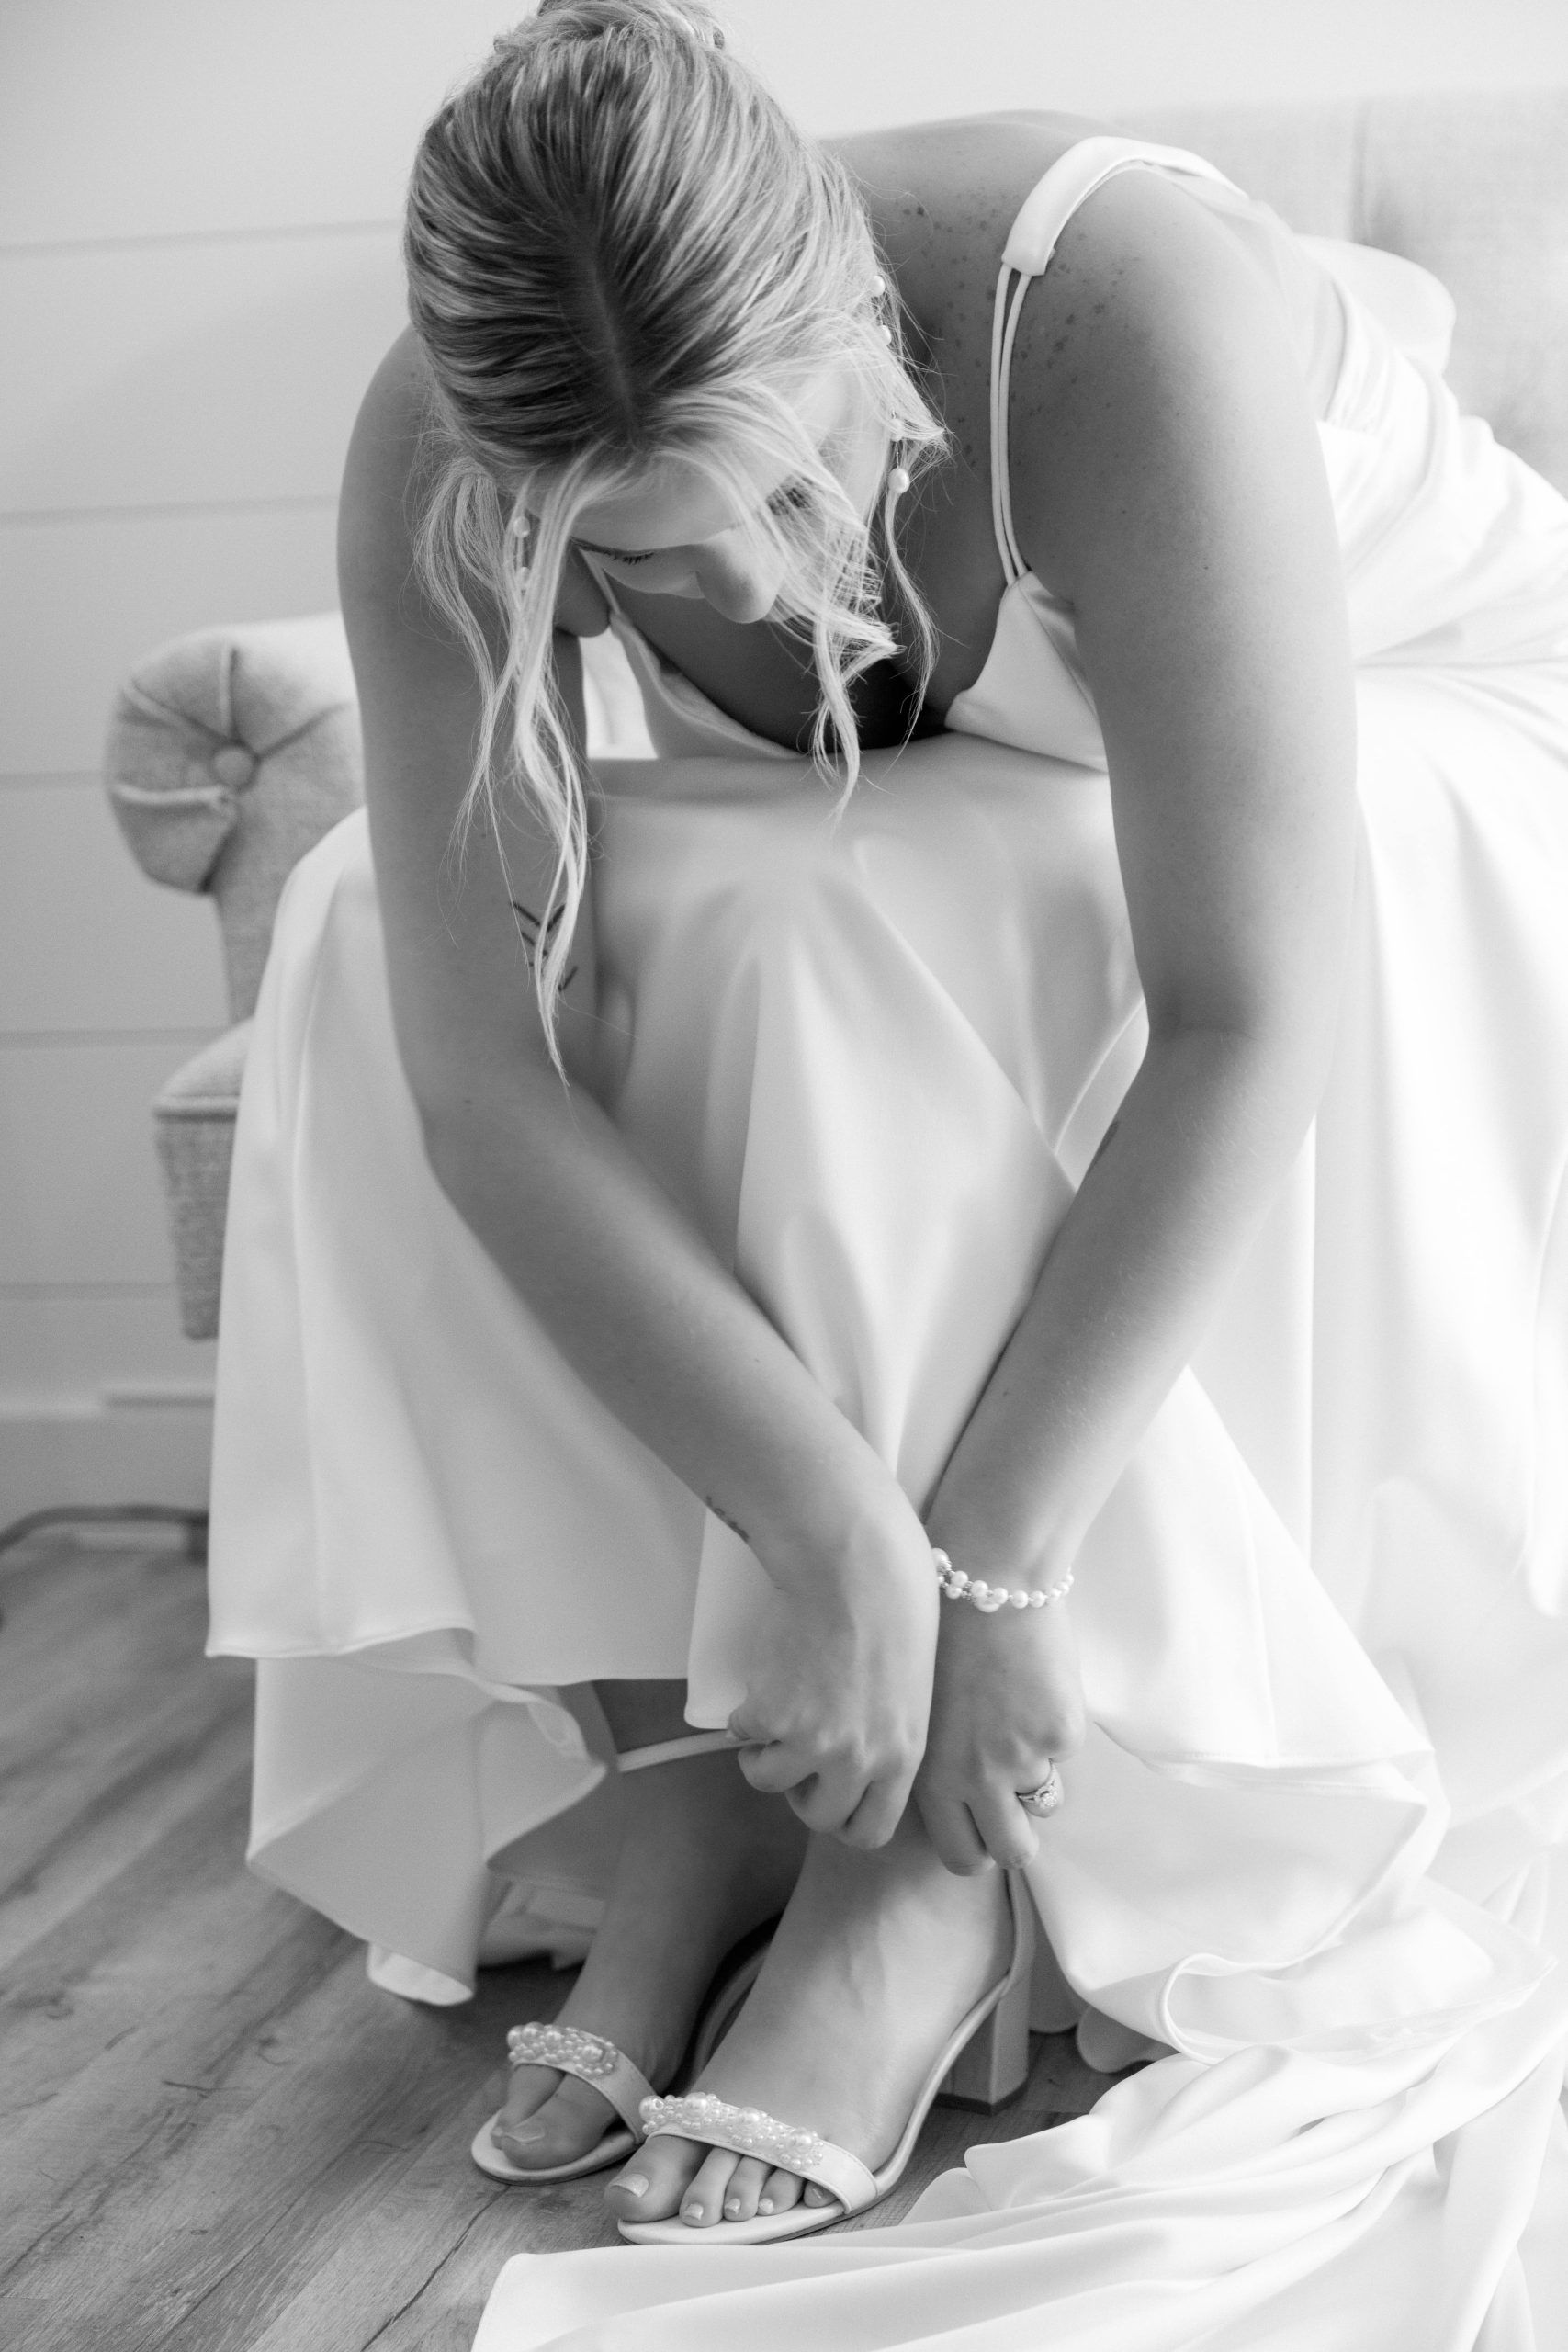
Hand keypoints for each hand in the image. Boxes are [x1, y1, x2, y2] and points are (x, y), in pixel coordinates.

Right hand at [728, 1514, 937, 1850]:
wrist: (854, 1568)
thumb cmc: (892, 1609)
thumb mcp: (910, 1690)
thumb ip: (885, 1736)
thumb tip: (851, 1762)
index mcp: (903, 1756)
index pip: (871, 1831)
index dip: (843, 1819)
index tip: (828, 1794)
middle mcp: (860, 1760)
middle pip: (819, 1818)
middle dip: (800, 1793)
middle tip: (795, 1757)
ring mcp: (812, 1742)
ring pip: (768, 1780)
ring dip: (763, 1755)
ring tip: (772, 1719)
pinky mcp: (771, 1715)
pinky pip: (743, 1734)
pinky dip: (744, 1714)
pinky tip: (764, 1681)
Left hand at [914, 1584, 1086, 1873]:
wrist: (988, 1573)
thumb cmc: (943, 1629)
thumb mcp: (922, 1708)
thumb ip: (938, 1760)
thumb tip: (961, 1797)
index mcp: (931, 1775)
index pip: (960, 1855)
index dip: (977, 1846)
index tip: (981, 1827)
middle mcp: (975, 1778)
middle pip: (1012, 1851)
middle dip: (1017, 1837)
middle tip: (1014, 1806)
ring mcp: (1023, 1758)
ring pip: (1045, 1799)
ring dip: (1037, 1774)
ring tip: (1015, 1718)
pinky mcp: (1061, 1732)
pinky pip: (1065, 1747)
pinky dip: (1055, 1722)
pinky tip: (1033, 1678)